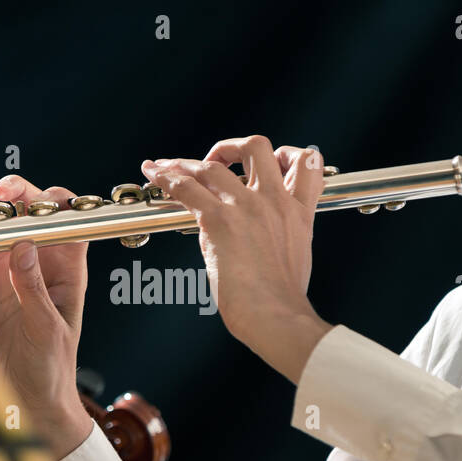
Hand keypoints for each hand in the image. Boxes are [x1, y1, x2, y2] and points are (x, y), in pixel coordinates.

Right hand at [0, 175, 93, 457]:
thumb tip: (24, 246)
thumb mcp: (48, 329)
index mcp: (63, 273)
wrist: (27, 401)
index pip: (64, 225)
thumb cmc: (52, 367)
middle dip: (7, 202)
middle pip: (21, 222)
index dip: (54, 204)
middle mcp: (33, 268)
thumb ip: (34, 289)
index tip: (38, 198)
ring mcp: (2, 278)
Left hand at [141, 136, 332, 381]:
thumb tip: (249, 235)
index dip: (288, 153)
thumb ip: (279, 236)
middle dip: (229, 147)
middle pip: (257, 145)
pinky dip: (165, 177)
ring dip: (186, 164)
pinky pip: (184, 187)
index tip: (271, 161)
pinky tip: (154, 175)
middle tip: (213, 162)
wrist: (276, 315)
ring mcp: (246, 206)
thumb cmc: (282, 300)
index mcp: (298, 212)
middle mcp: (274, 201)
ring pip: (211, 164)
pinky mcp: (218, 219)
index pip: (307, 162)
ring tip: (169, 168)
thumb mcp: (296, 258)